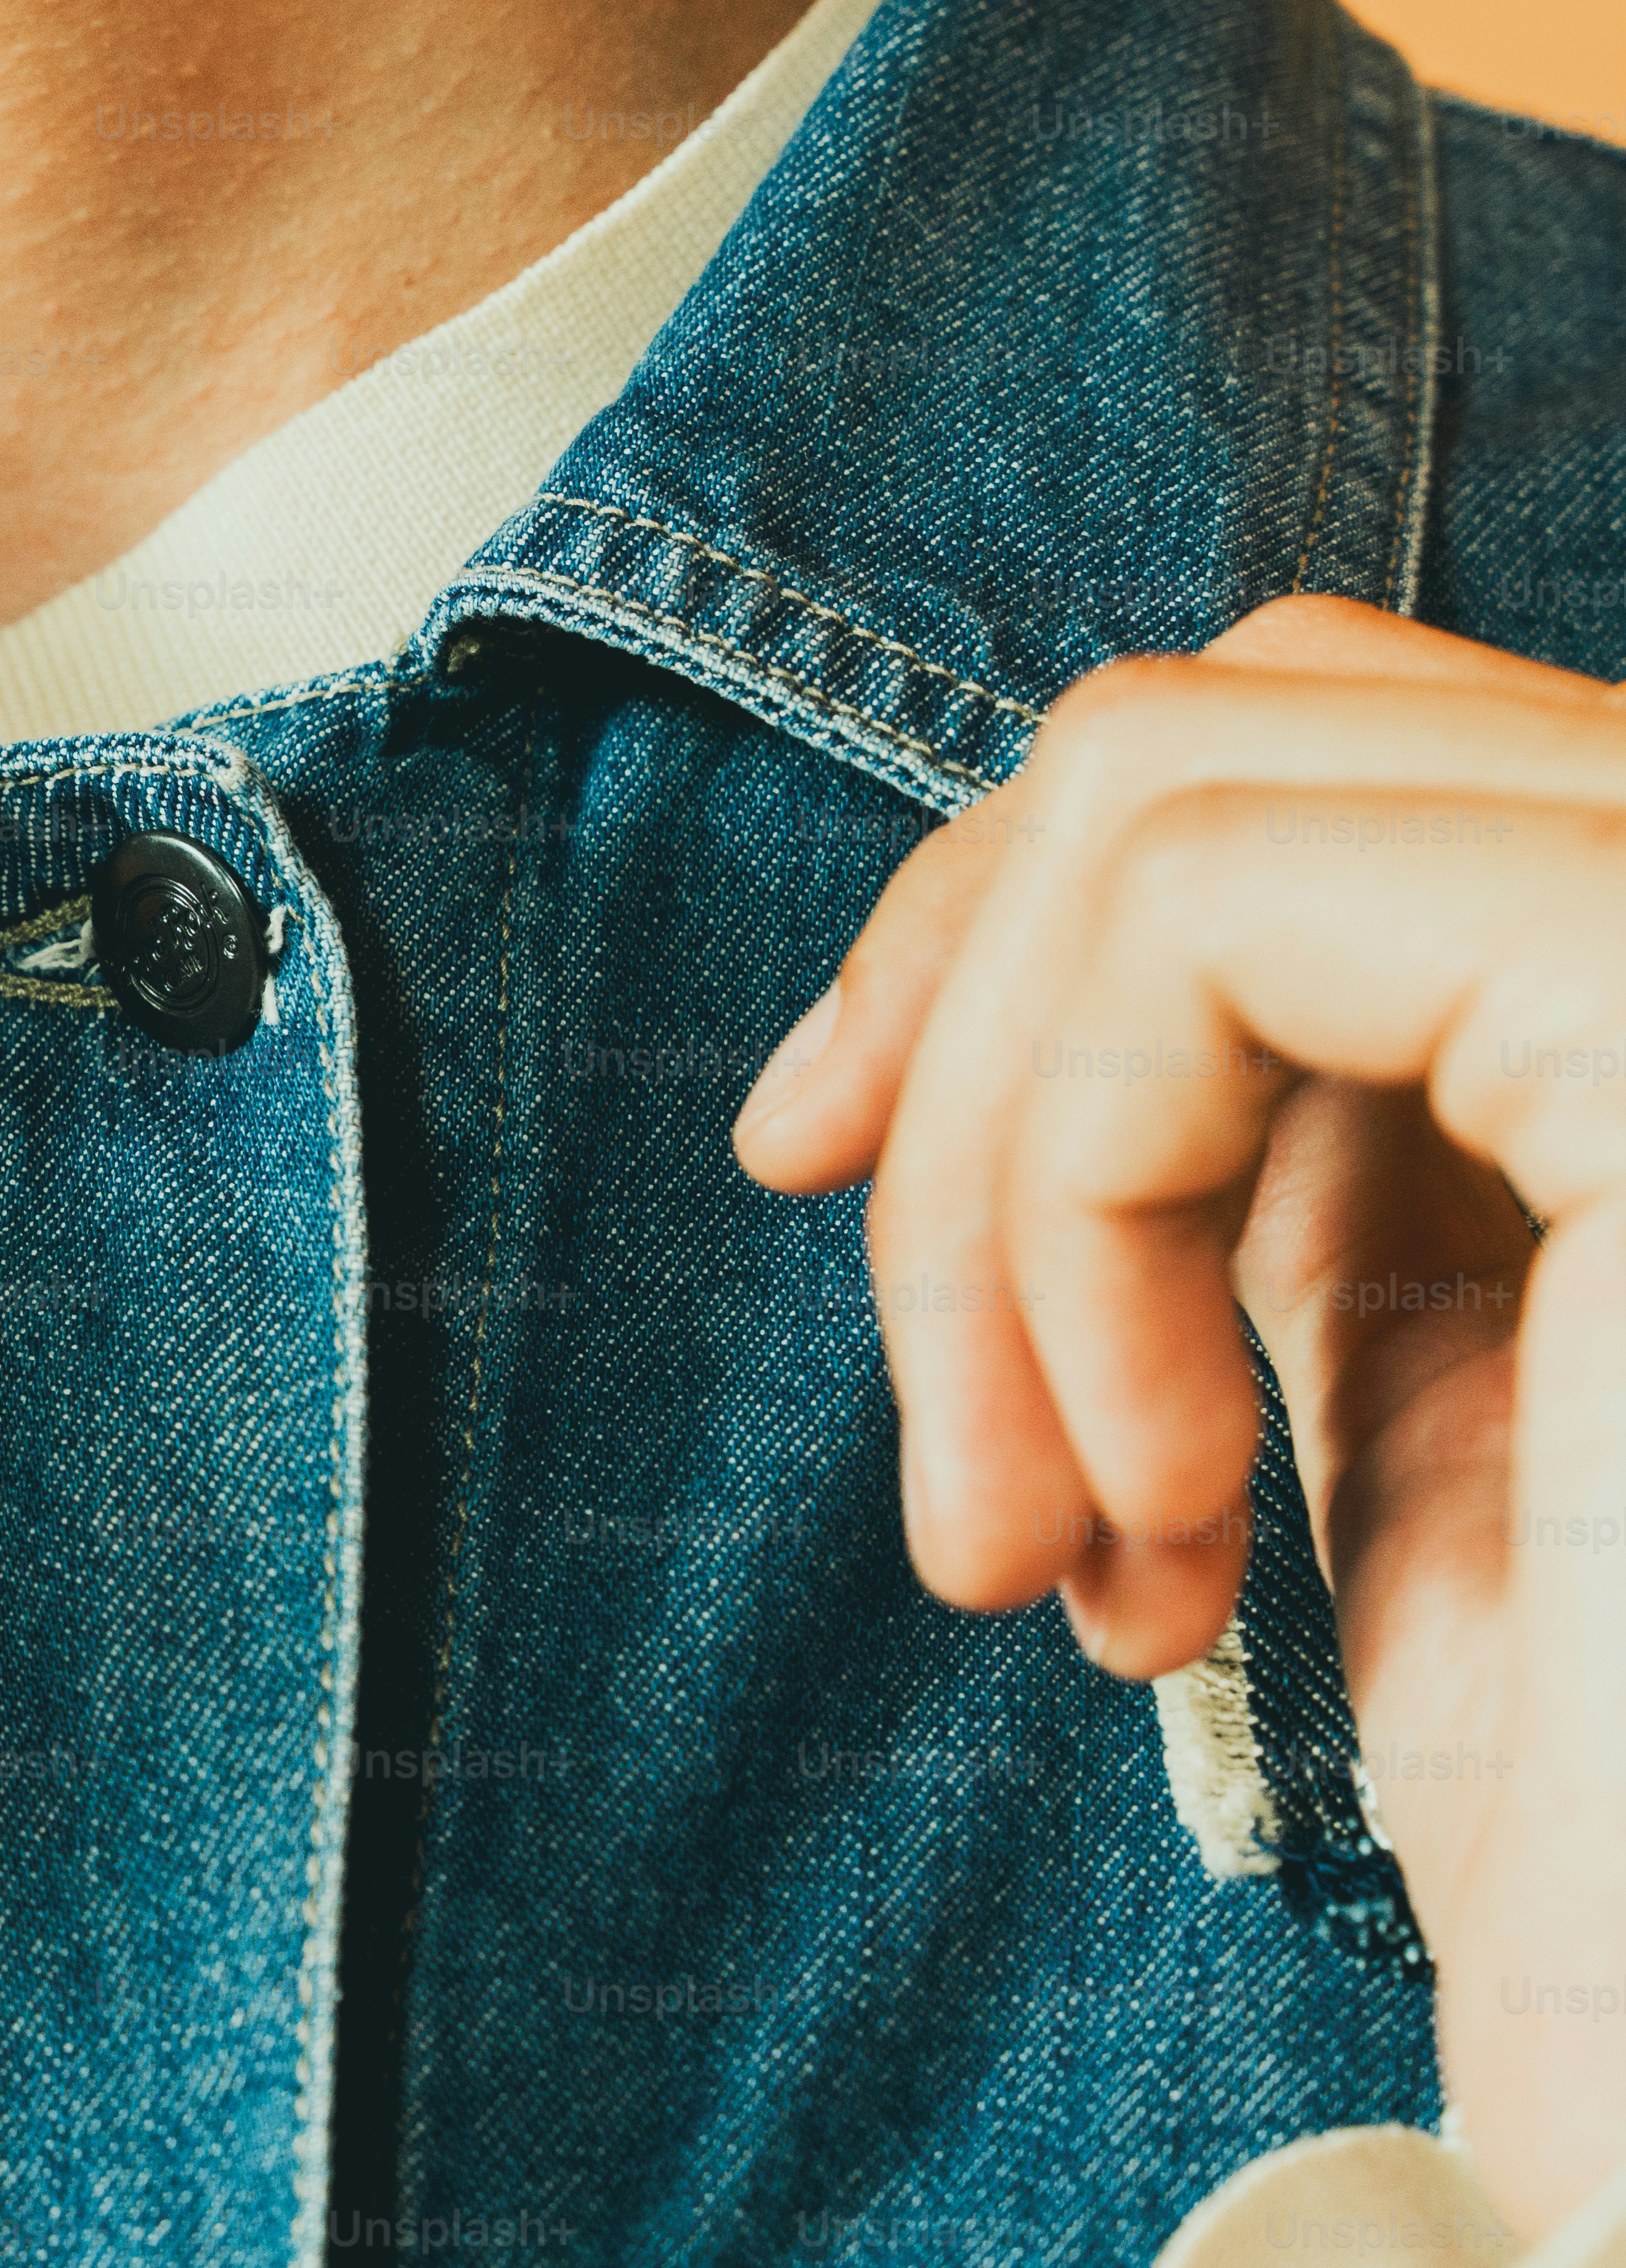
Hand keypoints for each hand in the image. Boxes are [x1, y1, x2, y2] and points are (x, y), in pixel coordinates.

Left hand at [738, 595, 1625, 2244]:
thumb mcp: (1455, 1451)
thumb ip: (1328, 1215)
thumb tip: (1056, 1069)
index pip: (1318, 776)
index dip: (1011, 935)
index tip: (812, 1156)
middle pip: (1232, 723)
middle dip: (962, 1031)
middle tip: (939, 1431)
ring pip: (1176, 792)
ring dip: (1001, 1186)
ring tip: (1047, 1543)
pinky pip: (1209, 910)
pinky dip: (1072, 1204)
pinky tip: (1161, 1516)